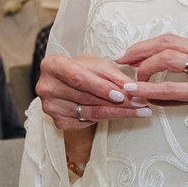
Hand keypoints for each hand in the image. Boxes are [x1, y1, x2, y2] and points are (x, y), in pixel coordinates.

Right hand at [33, 52, 150, 131]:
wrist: (69, 82)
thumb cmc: (83, 69)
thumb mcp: (99, 65)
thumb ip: (115, 76)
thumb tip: (132, 88)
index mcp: (52, 65)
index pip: (79, 78)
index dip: (101, 87)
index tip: (122, 95)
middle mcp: (46, 87)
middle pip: (86, 97)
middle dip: (117, 102)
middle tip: (141, 103)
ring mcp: (50, 107)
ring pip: (90, 112)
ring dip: (118, 113)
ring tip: (140, 111)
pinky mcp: (58, 122)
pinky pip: (87, 122)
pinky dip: (107, 119)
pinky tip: (122, 114)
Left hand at [115, 33, 187, 149]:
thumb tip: (164, 81)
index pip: (176, 40)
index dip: (150, 46)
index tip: (133, 53)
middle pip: (168, 42)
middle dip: (139, 49)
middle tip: (121, 59)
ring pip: (167, 58)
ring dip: (143, 67)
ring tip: (129, 80)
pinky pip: (171, 88)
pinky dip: (149, 89)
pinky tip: (136, 92)